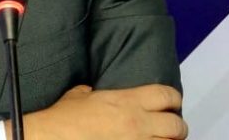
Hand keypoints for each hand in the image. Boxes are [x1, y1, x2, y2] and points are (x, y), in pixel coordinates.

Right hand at [17, 84, 187, 139]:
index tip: (171, 104)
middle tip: (169, 130)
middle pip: (177, 125)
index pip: (166, 95)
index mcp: (127, 101)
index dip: (173, 99)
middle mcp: (138, 123)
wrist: (51, 138)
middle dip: (176, 128)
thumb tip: (92, 93)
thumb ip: (92, 93)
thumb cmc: (63, 120)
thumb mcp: (79, 96)